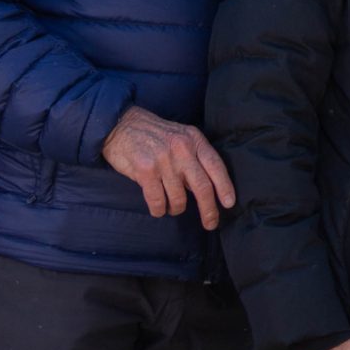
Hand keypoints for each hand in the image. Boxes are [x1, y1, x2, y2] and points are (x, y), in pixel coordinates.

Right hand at [102, 106, 234, 228]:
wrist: (120, 125)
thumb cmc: (151, 135)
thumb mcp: (179, 137)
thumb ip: (192, 158)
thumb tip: (204, 187)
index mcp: (193, 140)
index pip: (215, 166)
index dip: (225, 187)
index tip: (229, 204)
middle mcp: (181, 149)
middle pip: (202, 186)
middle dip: (208, 209)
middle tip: (210, 224)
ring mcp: (163, 160)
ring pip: (178, 197)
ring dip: (176, 208)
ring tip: (171, 208)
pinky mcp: (145, 170)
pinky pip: (157, 200)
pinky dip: (159, 209)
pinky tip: (158, 209)